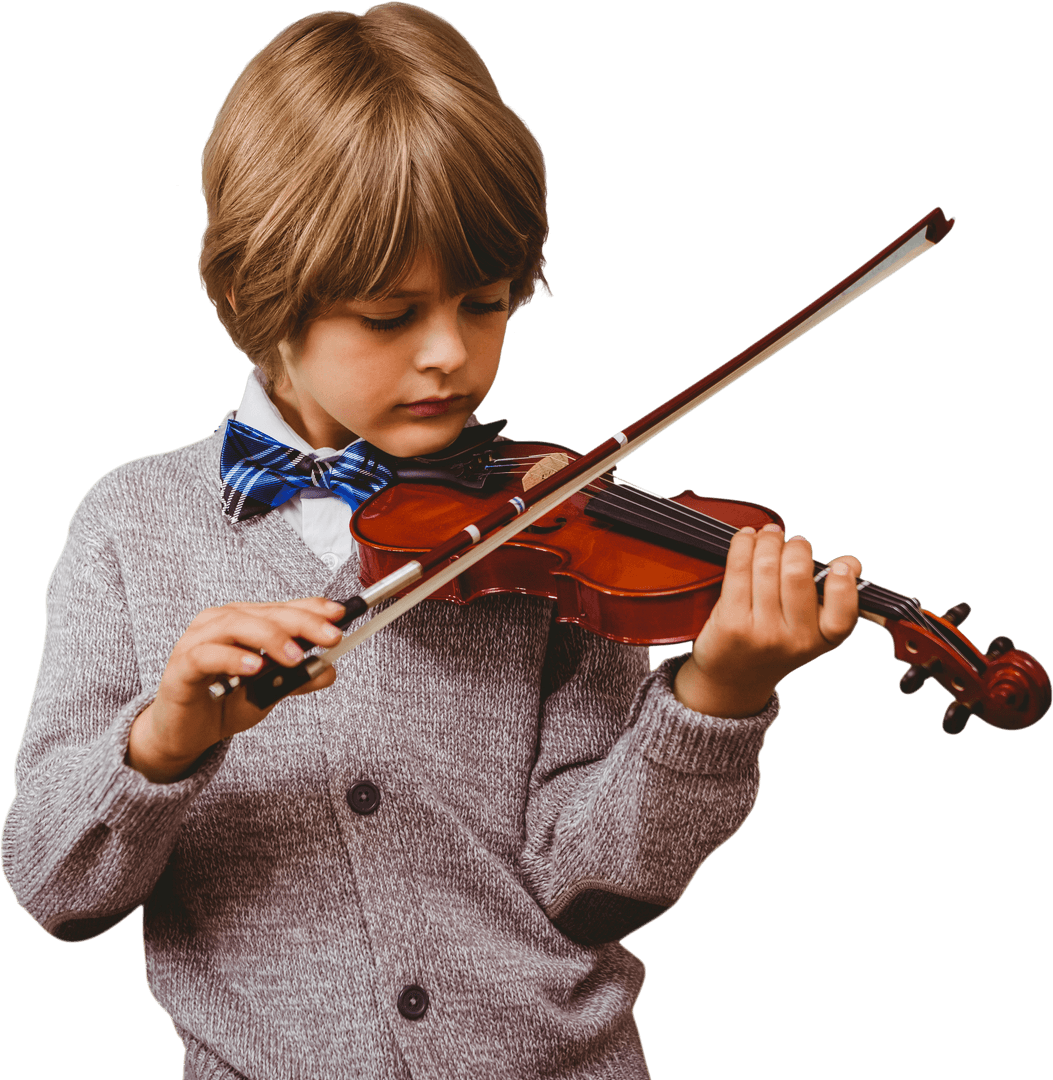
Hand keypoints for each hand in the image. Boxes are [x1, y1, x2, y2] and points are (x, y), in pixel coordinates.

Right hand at [126, 597, 345, 782]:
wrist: (185, 733)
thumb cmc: (223, 702)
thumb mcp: (269, 693)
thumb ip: (297, 680)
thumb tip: (329, 669)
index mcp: (245, 622)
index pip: (283, 607)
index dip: (312, 608)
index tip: (341, 614)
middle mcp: (221, 623)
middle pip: (265, 613)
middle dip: (302, 623)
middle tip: (330, 637)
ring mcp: (198, 642)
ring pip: (235, 625)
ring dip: (270, 638)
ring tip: (295, 656)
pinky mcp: (181, 666)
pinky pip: (206, 655)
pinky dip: (233, 658)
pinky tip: (254, 666)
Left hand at [674, 524, 861, 717]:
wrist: (733, 678)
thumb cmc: (776, 643)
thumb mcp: (811, 630)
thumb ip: (832, 598)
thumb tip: (851, 564)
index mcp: (823, 640)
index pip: (844, 613)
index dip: (844, 585)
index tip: (839, 566)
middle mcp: (794, 640)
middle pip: (797, 575)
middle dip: (796, 546)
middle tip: (793, 540)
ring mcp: (761, 632)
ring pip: (766, 566)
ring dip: (768, 539)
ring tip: (769, 533)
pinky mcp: (731, 622)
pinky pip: (738, 569)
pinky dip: (743, 544)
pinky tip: (747, 537)